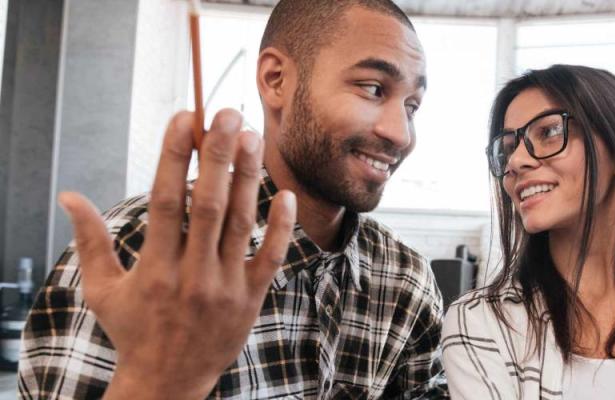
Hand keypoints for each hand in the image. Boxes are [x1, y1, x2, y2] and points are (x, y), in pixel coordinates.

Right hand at [58, 109, 296, 398]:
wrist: (168, 382)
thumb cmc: (133, 330)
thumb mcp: (102, 290)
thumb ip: (91, 241)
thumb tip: (70, 196)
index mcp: (153, 268)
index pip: (166, 200)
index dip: (175, 156)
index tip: (184, 118)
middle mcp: (191, 274)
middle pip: (208, 204)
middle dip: (218, 155)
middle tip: (228, 113)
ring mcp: (225, 287)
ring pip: (240, 224)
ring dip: (249, 178)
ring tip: (252, 137)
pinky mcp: (251, 299)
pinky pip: (271, 257)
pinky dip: (279, 227)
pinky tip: (284, 194)